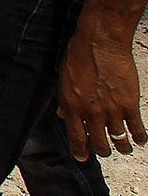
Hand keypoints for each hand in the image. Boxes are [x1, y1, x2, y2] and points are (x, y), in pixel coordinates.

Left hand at [57, 15, 144, 161]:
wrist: (100, 44)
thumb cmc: (79, 57)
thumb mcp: (64, 79)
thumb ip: (65, 100)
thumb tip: (62, 114)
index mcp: (72, 106)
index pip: (76, 138)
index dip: (80, 152)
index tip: (82, 158)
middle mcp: (91, 113)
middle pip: (99, 144)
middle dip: (102, 150)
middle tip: (105, 149)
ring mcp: (112, 111)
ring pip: (119, 141)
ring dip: (122, 147)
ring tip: (123, 147)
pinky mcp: (130, 105)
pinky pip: (138, 130)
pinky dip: (140, 138)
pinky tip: (140, 138)